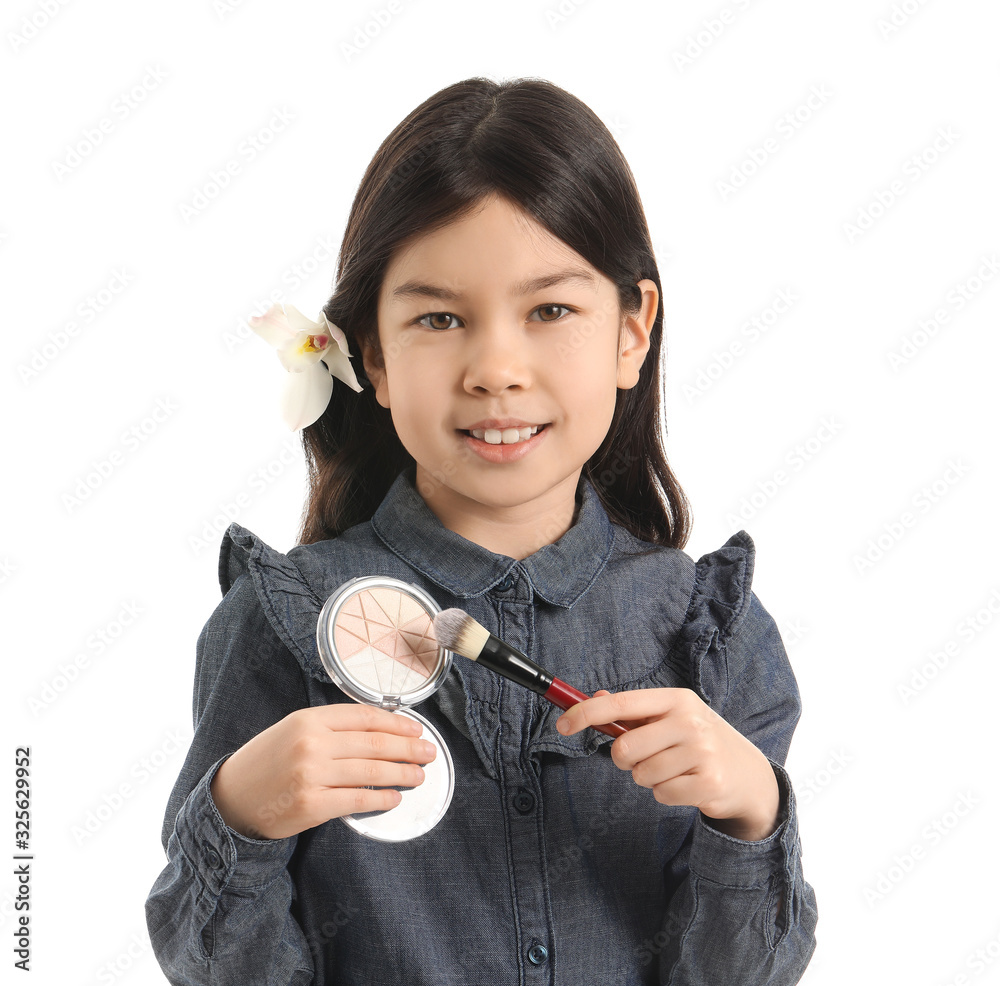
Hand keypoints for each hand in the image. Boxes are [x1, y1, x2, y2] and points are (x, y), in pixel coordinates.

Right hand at [210, 704, 437, 839]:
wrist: (232, 799)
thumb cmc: (267, 762)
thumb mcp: (294, 729)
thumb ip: (331, 726)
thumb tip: (379, 728)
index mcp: (309, 719)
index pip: (365, 717)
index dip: (397, 724)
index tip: (416, 729)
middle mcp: (312, 744)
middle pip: (375, 744)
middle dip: (408, 748)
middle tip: (428, 752)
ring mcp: (312, 775)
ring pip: (372, 772)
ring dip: (402, 774)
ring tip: (418, 775)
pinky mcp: (312, 806)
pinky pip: (357, 801)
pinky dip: (381, 799)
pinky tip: (394, 798)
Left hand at [556, 687, 780, 841]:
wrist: (748, 774)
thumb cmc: (698, 741)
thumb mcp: (671, 717)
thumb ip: (632, 711)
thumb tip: (593, 698)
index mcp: (676, 699)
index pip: (622, 703)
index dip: (587, 713)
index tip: (562, 724)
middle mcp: (690, 721)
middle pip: (625, 747)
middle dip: (625, 760)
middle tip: (644, 758)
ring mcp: (702, 752)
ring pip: (642, 775)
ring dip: (649, 779)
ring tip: (673, 770)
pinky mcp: (709, 783)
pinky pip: (660, 795)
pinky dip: (666, 794)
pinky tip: (685, 785)